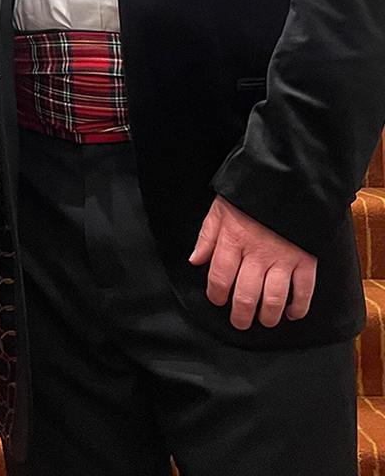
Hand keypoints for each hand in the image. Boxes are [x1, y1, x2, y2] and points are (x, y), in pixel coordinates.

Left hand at [190, 195, 316, 329]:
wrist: (287, 179)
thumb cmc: (250, 195)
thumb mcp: (220, 209)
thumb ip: (207, 236)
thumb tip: (195, 261)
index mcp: (233, 239)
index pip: (219, 279)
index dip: (216, 295)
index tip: (217, 299)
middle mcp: (257, 253)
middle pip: (245, 296)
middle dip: (240, 316)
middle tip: (239, 321)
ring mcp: (283, 258)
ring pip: (273, 300)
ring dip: (267, 317)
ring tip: (263, 320)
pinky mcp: (306, 259)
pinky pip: (304, 291)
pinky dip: (298, 307)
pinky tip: (291, 313)